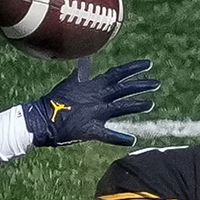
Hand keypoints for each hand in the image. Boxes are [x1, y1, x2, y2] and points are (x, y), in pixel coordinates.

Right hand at [23, 58, 158, 146]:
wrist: (43, 118)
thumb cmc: (56, 100)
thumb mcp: (71, 83)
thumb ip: (82, 72)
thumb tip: (87, 59)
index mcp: (93, 86)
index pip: (117, 73)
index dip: (133, 68)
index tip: (148, 64)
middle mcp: (98, 97)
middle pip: (123, 89)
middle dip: (140, 85)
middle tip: (156, 82)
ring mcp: (95, 113)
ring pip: (120, 107)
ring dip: (136, 105)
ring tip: (150, 104)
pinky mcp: (91, 129)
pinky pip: (108, 135)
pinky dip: (120, 138)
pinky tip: (132, 140)